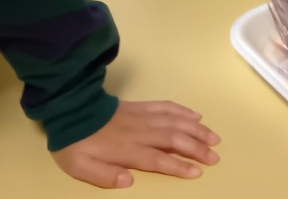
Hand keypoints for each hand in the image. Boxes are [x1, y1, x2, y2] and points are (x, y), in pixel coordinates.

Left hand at [53, 100, 219, 188]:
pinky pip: (167, 107)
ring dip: (197, 129)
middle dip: (197, 148)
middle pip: (175, 139)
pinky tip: (195, 116)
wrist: (72, 110)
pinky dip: (183, 111)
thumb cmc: (77, 143)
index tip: (198, 171)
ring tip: (214, 137)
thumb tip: (129, 180)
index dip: (179, 165)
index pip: (159, 159)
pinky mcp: (142, 106)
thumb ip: (104, 176)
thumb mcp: (81, 167)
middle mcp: (141, 132)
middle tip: (216, 156)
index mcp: (128, 149)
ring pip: (176, 122)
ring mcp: (144, 116)